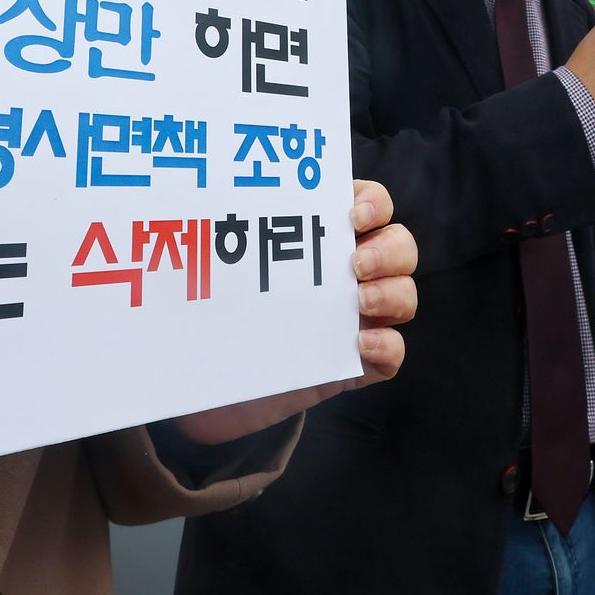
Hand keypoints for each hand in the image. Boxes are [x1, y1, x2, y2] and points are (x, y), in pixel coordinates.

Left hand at [173, 178, 417, 444]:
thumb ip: (218, 242)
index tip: (353, 215)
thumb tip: (189, 207)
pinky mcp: (355, 365)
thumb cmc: (216, 318)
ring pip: (405, 295)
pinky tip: (361, 345)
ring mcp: (356, 320)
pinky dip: (387, 347)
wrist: (207, 392)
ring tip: (359, 303)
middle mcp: (348, 274)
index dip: (374, 202)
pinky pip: (393, 354)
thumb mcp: (216, 272)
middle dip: (389, 250)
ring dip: (392, 294)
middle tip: (356, 264)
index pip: (371, 204)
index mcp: (322, 238)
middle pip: (400, 246)